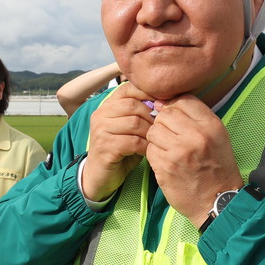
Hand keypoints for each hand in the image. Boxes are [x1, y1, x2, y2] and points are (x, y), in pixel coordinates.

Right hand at [81, 83, 153, 200]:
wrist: (101, 176)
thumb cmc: (120, 149)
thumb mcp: (130, 128)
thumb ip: (140, 114)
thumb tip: (164, 102)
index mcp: (106, 106)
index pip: (127, 89)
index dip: (147, 94)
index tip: (161, 105)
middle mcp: (100, 115)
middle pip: (133, 105)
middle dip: (151, 116)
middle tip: (160, 128)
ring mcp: (101, 130)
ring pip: (134, 123)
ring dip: (149, 132)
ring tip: (154, 140)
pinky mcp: (105, 147)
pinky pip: (133, 141)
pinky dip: (145, 146)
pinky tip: (147, 151)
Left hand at [146, 94, 242, 226]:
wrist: (217, 200)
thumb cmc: (217, 167)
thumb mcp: (218, 136)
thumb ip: (195, 118)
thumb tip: (164, 103)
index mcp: (211, 126)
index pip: (184, 100)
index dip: (175, 106)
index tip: (175, 117)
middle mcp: (195, 136)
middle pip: (166, 114)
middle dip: (164, 122)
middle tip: (171, 136)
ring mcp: (179, 152)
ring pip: (154, 130)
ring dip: (157, 138)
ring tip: (168, 148)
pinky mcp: (165, 167)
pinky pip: (150, 149)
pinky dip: (155, 154)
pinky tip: (166, 161)